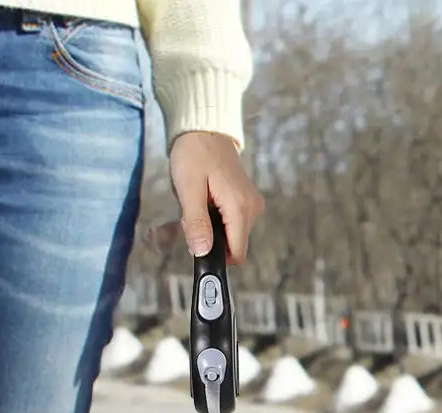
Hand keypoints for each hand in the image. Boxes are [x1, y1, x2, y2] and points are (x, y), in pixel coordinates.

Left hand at [170, 131, 263, 265]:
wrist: (204, 127)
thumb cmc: (194, 153)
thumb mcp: (189, 189)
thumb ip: (196, 223)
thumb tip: (202, 252)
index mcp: (240, 208)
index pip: (237, 254)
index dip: (216, 256)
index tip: (197, 242)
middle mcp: (252, 209)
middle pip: (233, 245)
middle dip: (209, 239)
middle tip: (190, 214)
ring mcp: (251, 204)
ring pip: (231, 234)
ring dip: (211, 228)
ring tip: (196, 202)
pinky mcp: (247, 200)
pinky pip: (232, 221)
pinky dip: (215, 218)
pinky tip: (205, 200)